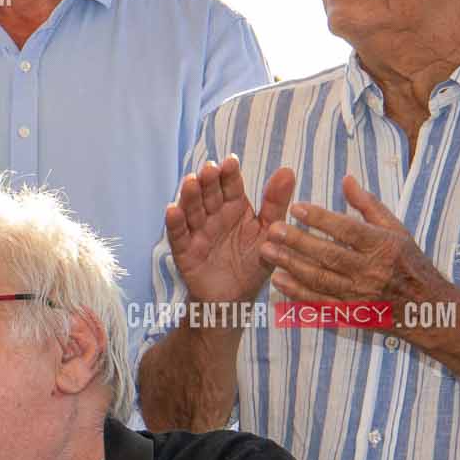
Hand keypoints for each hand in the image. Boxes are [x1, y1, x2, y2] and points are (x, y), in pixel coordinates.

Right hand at [164, 154, 295, 307]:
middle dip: (208, 181)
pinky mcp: (185, 251)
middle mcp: (214, 216)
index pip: (231, 187)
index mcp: (235, 208)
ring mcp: (198, 232)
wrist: (235, 298)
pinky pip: (178, 236)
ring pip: (192, 210)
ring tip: (190, 181)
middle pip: (209, 195)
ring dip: (189, 196)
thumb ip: (276, 203)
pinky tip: (172, 210)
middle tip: (209, 168)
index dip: (230, 175)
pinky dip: (174, 223)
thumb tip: (288, 170)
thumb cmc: (253, 262)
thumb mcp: (269, 231)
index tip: (230, 161)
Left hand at [263, 174, 448, 320]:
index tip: (296, 207)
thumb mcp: (396, 231)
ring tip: (267, 252)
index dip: (321, 219)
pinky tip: (278, 281)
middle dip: (298, 242)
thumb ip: (368, 205)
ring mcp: (360, 295)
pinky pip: (321, 303)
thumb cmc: (409, 262)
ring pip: (321, 279)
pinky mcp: (352, 314)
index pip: (349, 230)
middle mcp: (372, 271)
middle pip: (330, 255)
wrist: (427, 308)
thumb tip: (346, 179)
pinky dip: (298, 293)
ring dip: (291, 266)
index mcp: (384, 247)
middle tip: (272, 229)